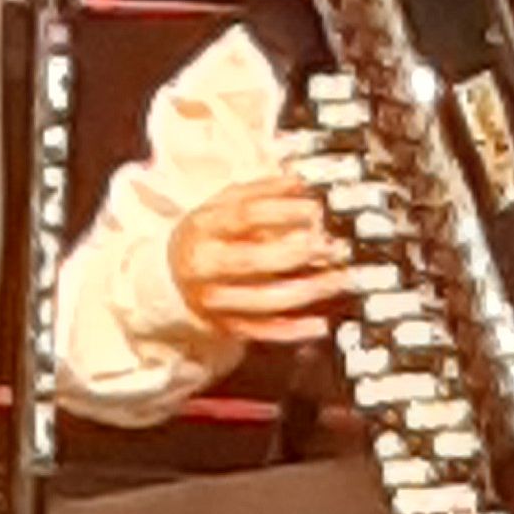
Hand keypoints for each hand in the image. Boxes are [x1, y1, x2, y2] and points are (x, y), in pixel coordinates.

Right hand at [168, 158, 358, 343]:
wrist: (174, 272)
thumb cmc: (210, 233)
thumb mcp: (225, 202)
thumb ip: (262, 190)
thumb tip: (300, 181)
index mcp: (204, 227)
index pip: (244, 216)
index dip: (282, 212)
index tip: (315, 209)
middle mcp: (205, 266)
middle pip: (252, 260)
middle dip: (296, 253)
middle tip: (331, 246)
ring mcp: (215, 300)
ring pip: (262, 300)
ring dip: (305, 291)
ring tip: (338, 280)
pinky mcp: (227, 325)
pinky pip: (263, 332)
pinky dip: (294, 331)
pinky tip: (321, 323)